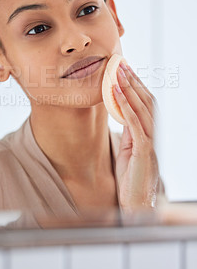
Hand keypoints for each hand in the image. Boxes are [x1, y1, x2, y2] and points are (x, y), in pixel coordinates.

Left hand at [113, 62, 160, 214]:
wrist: (137, 205)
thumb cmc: (132, 179)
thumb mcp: (128, 150)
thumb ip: (128, 132)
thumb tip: (121, 114)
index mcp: (148, 133)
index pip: (144, 103)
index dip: (135, 86)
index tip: (124, 70)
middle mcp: (152, 133)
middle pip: (146, 100)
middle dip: (133, 80)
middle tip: (121, 63)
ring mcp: (150, 141)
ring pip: (142, 107)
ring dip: (129, 87)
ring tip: (118, 71)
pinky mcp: (143, 149)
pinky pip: (134, 122)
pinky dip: (126, 105)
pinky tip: (117, 93)